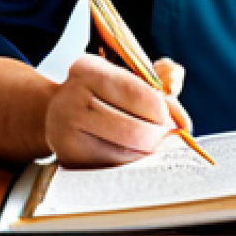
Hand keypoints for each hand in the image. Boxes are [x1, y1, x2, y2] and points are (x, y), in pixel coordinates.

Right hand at [45, 54, 190, 167]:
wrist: (58, 113)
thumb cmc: (101, 92)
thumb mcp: (124, 75)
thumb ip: (157, 78)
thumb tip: (177, 86)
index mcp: (88, 70)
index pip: (136, 93)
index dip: (162, 109)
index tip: (171, 116)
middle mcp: (71, 99)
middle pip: (133, 129)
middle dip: (159, 136)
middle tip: (167, 134)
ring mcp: (65, 132)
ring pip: (126, 152)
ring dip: (148, 151)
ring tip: (153, 142)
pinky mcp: (69, 158)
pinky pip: (113, 166)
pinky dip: (131, 161)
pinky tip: (134, 152)